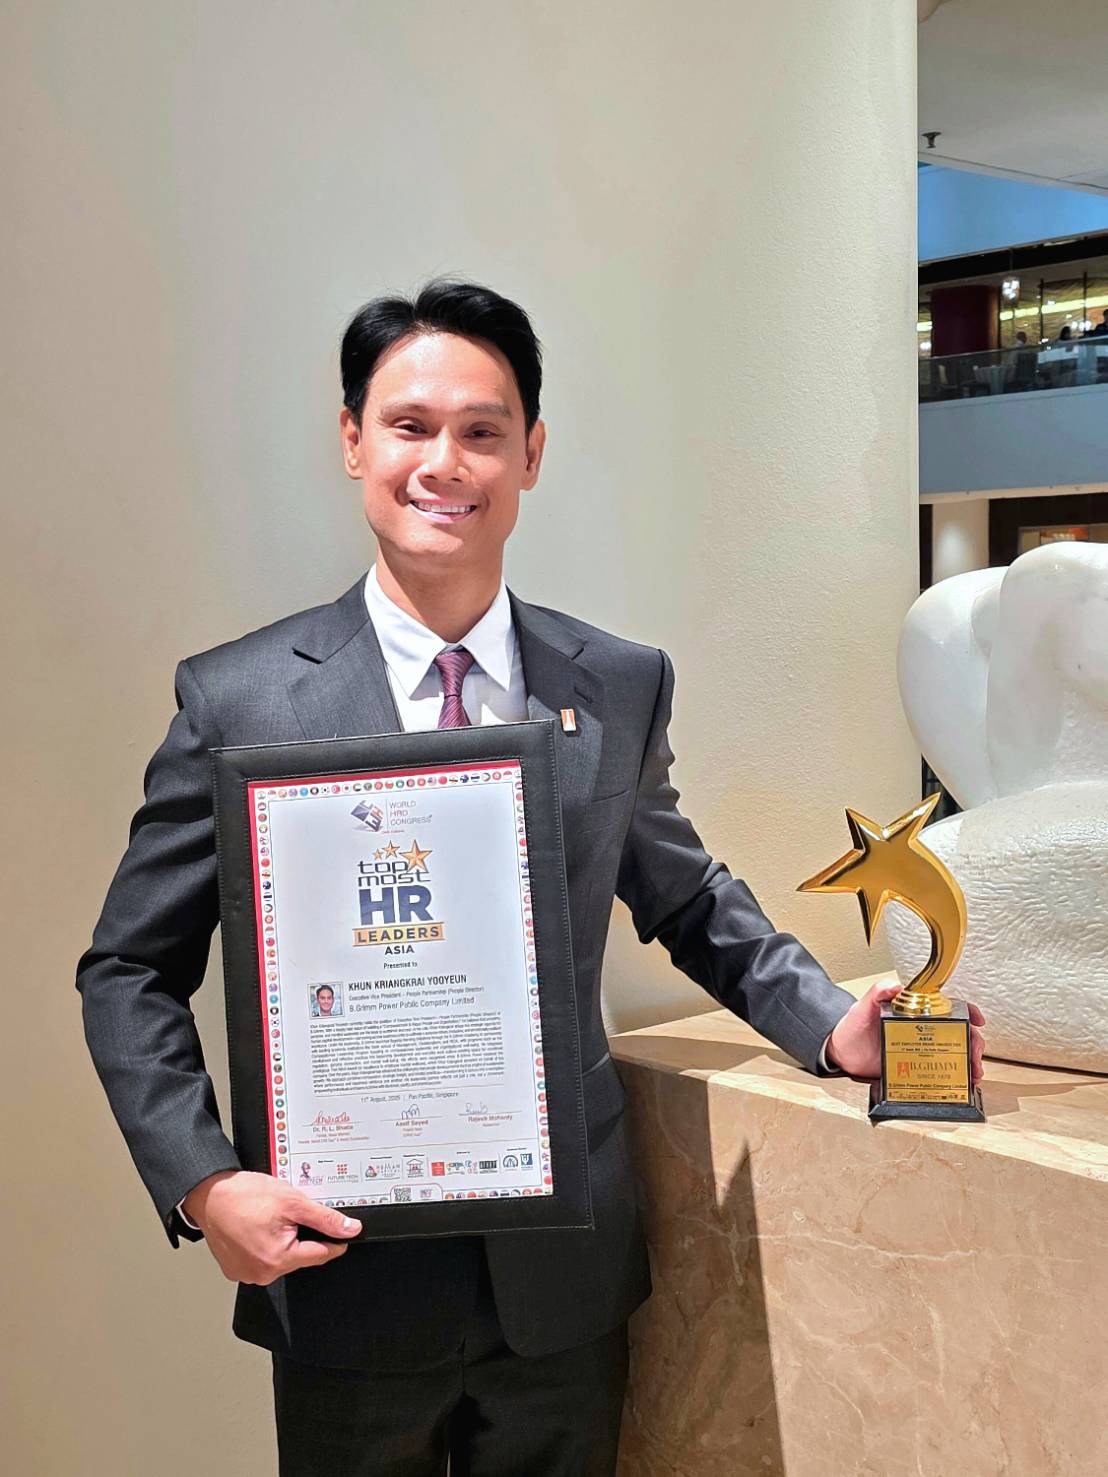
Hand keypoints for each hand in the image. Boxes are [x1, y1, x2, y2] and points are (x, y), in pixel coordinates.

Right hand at [182, 1169, 361, 1284]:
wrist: (208, 1195)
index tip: (340, 1233)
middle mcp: (262, 1273)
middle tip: (290, 1214)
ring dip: (282, 1241)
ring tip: (269, 1218)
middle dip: (301, 1236)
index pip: (321, 1255)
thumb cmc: (244, 1196)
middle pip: (300, 1256)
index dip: (334, 1240)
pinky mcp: (235, 1269)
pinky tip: (257, 1227)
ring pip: (280, 1258)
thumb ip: (324, 1218)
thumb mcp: (293, 1201)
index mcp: (278, 1259)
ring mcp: (246, 1273)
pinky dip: (263, 1244)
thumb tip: (350, 1229)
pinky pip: (260, 1259)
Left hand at [827, 979, 984, 1084]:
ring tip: (973, 1072)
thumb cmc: (851, 1028)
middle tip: (975, 1053)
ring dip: (968, 1061)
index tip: (976, 1019)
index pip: (946, 1007)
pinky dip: (955, 1077)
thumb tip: (895, 986)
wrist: (840, 1054)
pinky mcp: (915, 1069)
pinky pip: (940, 1072)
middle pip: (956, 1032)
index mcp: (913, 1012)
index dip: (966, 1011)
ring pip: (954, 1053)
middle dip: (972, 1042)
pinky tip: (964, 1082)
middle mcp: (920, 1030)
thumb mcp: (862, 1008)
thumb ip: (877, 993)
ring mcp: (920, 1050)